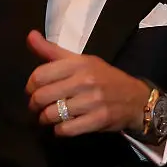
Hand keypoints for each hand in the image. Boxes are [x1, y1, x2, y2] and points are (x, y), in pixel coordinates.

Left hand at [25, 31, 148, 137]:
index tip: (33, 90)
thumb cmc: (104, 78)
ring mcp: (92, 101)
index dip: (30, 86)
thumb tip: (30, 36)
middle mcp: (85, 80)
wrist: (135, 98)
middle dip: (34, 105)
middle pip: (42, 97)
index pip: (39, 75)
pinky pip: (66, 129)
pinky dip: (59, 130)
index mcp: (78, 63)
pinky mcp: (98, 119)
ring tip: (49, 117)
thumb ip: (52, 51)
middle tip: (38, 107)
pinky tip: (63, 126)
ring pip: (51, 114)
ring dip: (45, 119)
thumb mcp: (81, 60)